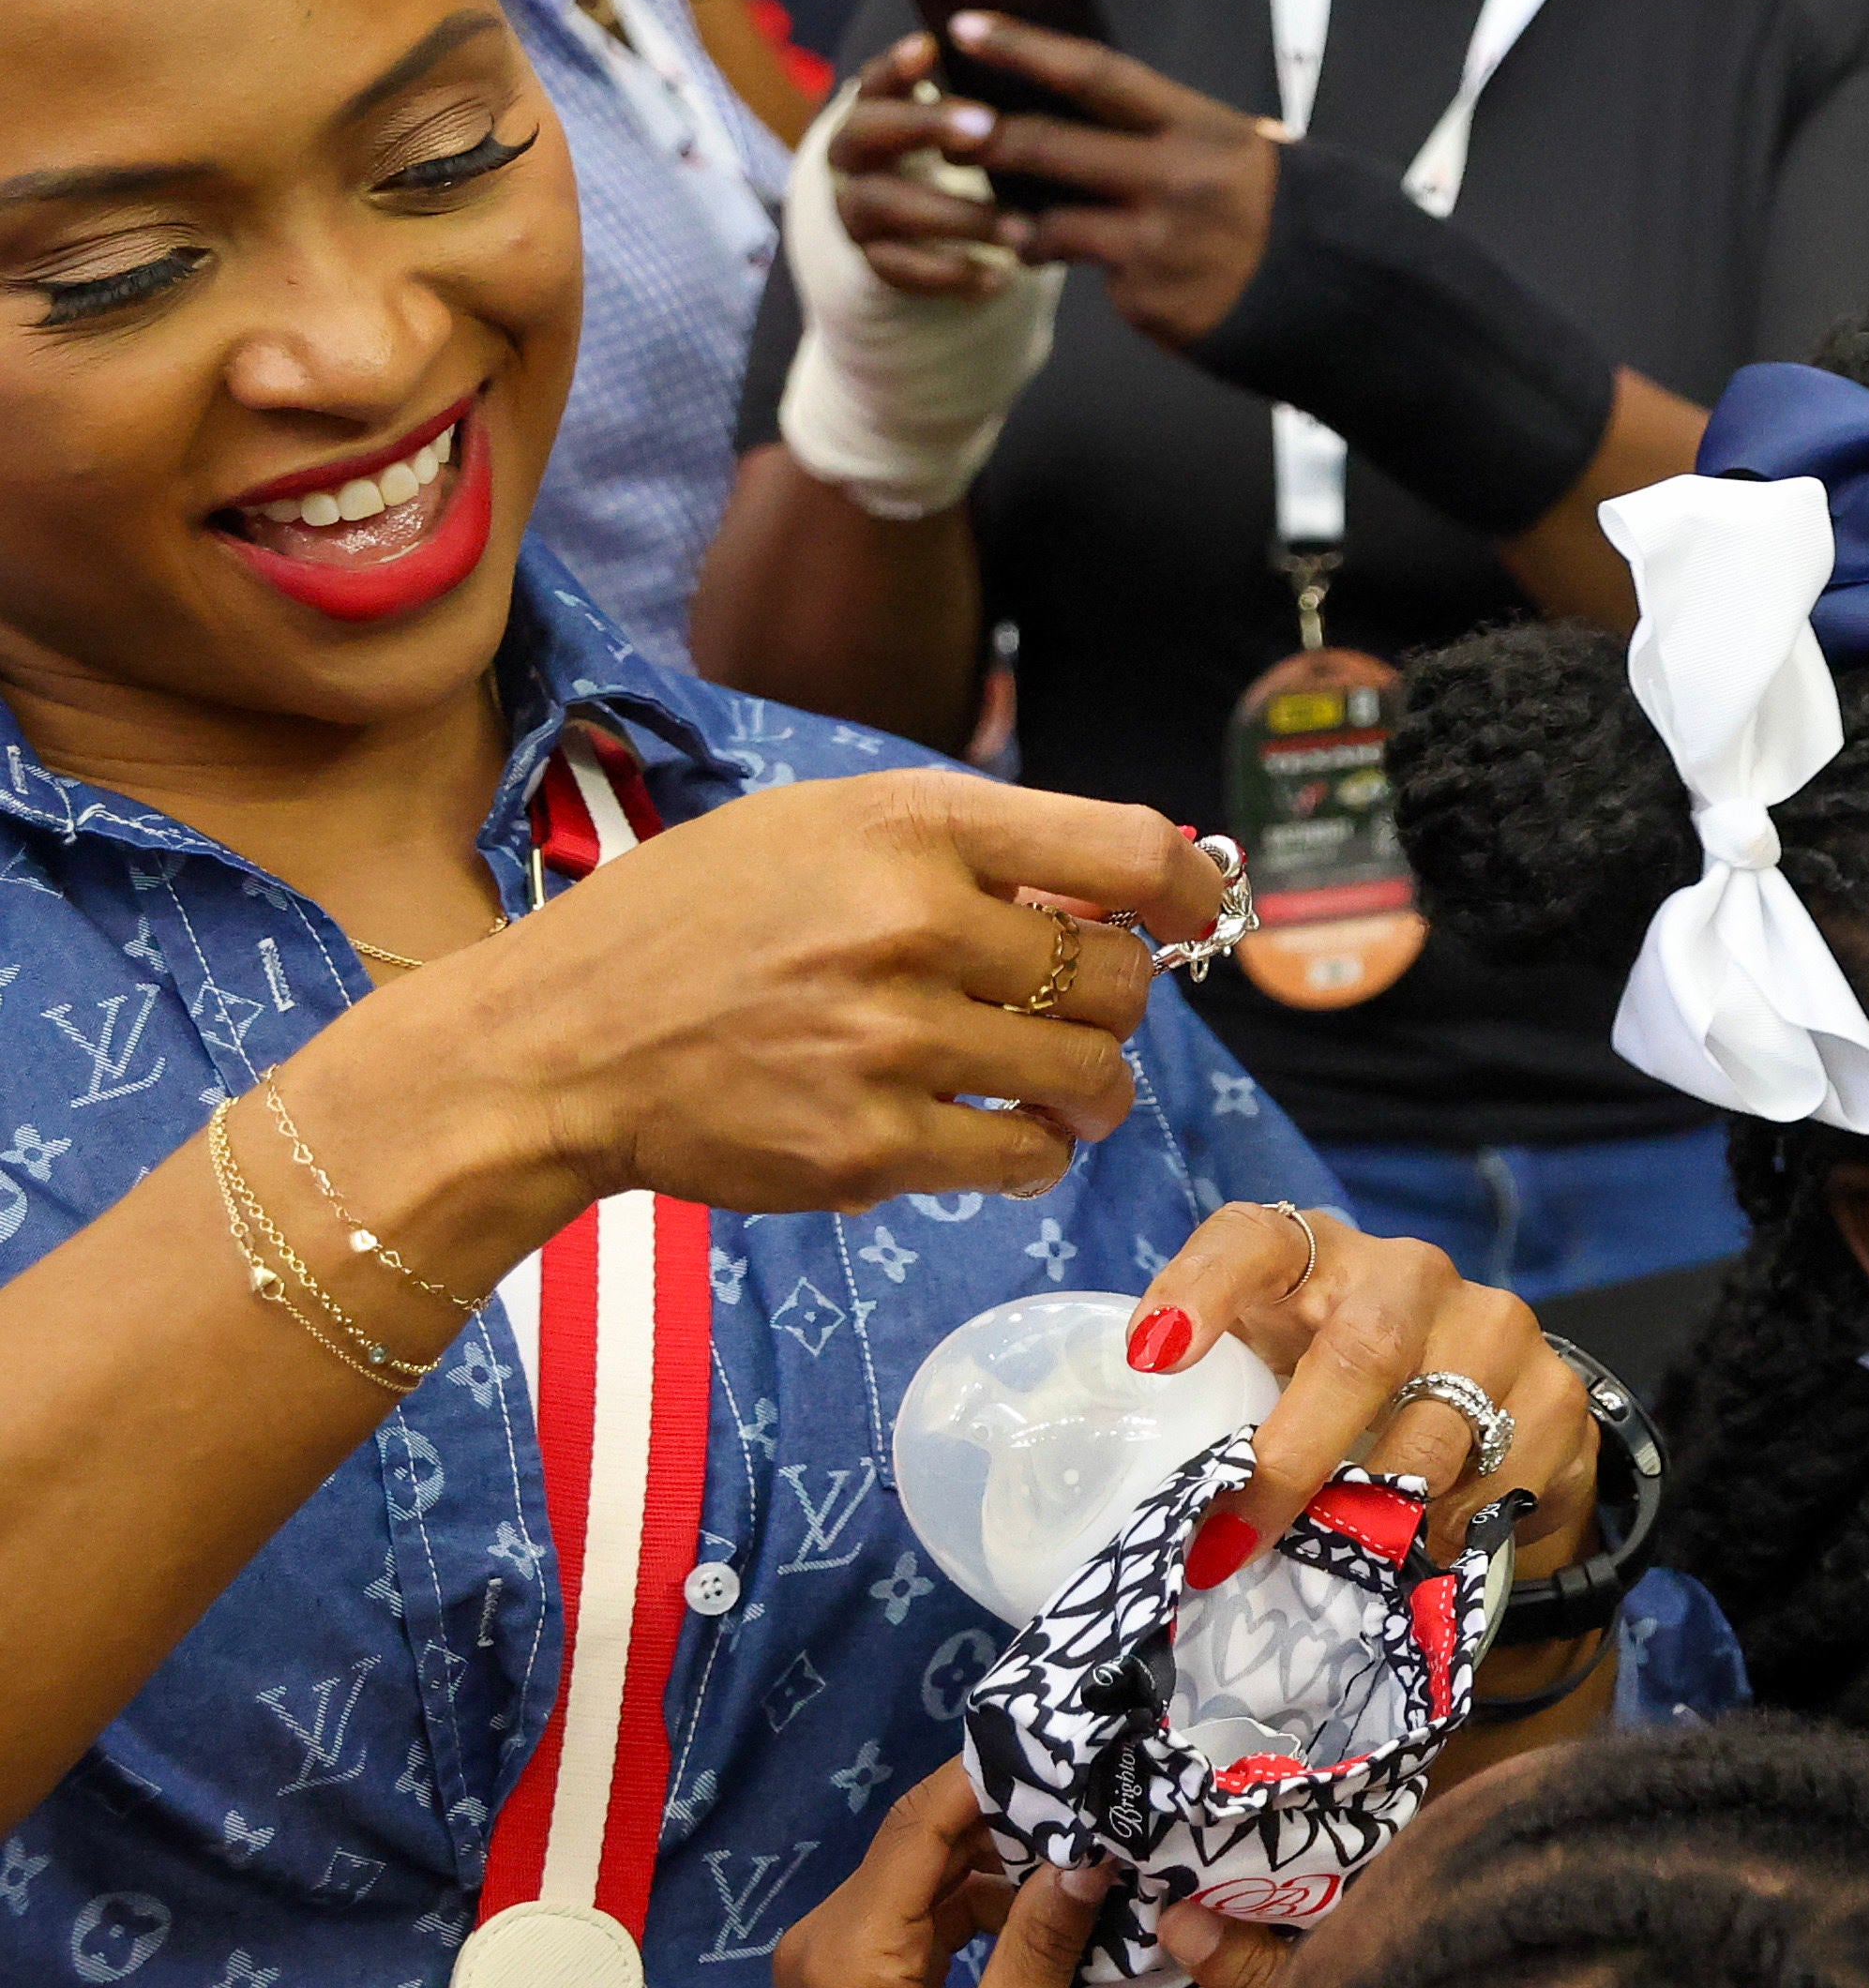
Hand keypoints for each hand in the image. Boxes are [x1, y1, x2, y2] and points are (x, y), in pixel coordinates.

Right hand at [312, 768, 1220, 1244]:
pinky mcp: (867, 1148)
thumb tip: (1122, 888)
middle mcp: (908, 928)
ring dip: (1094, 1088)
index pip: (1123, 849)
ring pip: (1088, 1076)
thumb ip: (969, 847)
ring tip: (1061, 1084)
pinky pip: (1023, 1158)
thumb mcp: (821, 830)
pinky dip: (1036, 1153)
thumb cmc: (690, 927)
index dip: (1188, 890)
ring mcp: (888, 1044)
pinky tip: (1002, 1134)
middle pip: (1115, 977)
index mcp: (907, 828)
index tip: (1196, 916)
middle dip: (1117, 1000)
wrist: (553, 1047)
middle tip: (1077, 1012)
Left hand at [775, 1760, 1105, 1987]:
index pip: (919, 1826)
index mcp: (845, 1954)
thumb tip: (1092, 1849)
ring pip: (925, 1873)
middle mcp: (822, 1942)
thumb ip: (1041, 1942)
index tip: (1077, 1744)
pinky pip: (921, 1913)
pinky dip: (980, 1901)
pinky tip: (1048, 1901)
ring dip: (1001, 1859)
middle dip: (1009, 1815)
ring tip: (1090, 1843)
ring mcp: (833, 1962)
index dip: (993, 1776)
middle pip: (919, 1842)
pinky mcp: (856, 1982)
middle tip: (1103, 1792)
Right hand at [817, 32, 1038, 302]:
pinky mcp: (872, 258)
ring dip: (955, 214)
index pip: (874, 78)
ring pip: (882, 203)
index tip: (930, 46)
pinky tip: (1000, 277)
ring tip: (1020, 228)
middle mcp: (853, 153)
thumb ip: (994, 97)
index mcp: (878, 107)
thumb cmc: (974, 156)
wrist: (934, 234)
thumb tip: (1056, 65)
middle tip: (986, 127)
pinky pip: (898, 268)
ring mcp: (855, 206)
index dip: (896, 63)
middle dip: (922, 124)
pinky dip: (950, 273)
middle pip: (864, 131)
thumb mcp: (979, 123)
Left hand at [916, 11, 1288, 347]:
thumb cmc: (1263, 210)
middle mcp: (1181, 179)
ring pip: (1049, 219)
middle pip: (1050, 145)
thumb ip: (1157, 127)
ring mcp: (1161, 242)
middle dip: (984, 138)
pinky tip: (1100, 265)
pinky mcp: (1147, 296)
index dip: (1027, 47)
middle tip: (947, 131)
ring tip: (1015, 221)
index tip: (968, 27)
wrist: (1324, 297)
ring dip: (1018, 219)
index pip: (1098, 74)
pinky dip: (1071, 263)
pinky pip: (1081, 269)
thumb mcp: (1229, 148)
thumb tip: (1060, 96)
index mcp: (1203, 128)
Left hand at [1127, 1196, 1606, 1601]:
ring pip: (1432, 1438)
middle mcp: (1412, 1275)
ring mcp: (1497, 1327)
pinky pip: (1495, 1484)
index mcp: (1318, 1257)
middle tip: (1233, 1543)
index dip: (1201, 1288)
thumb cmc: (1333, 1389)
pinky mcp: (1557, 1391)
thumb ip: (1214, 1406)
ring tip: (1330, 1563)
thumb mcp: (1266, 1374)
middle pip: (1361, 1353)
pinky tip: (1418, 1544)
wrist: (1482, 1402)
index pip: (1254, 1239)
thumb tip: (1156, 1517)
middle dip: (1292, 1463)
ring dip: (1369, 1517)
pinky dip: (1444, 1531)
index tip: (1155, 1356)